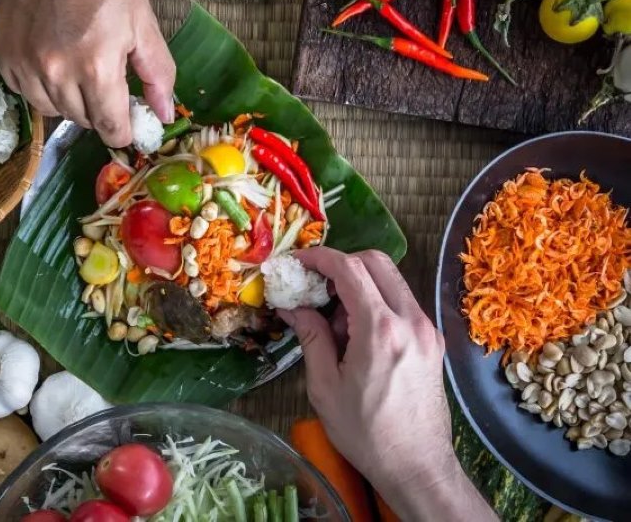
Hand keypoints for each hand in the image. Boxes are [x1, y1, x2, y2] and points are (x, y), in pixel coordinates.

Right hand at [0, 0, 174, 146]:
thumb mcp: (143, 21)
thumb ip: (157, 74)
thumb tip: (164, 115)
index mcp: (97, 67)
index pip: (111, 127)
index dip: (124, 130)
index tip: (129, 121)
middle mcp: (57, 74)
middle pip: (82, 121)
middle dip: (100, 111)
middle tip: (108, 83)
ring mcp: (25, 65)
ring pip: (52, 111)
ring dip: (70, 102)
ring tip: (79, 71)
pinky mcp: (4, 54)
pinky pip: (25, 93)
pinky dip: (41, 88)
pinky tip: (53, 64)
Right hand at [279, 248, 494, 520]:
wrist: (417, 465)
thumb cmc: (366, 433)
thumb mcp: (325, 386)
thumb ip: (311, 337)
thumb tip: (293, 307)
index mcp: (381, 330)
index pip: (350, 269)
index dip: (319, 258)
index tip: (297, 262)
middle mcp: (411, 320)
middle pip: (376, 262)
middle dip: (341, 264)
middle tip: (314, 284)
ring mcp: (427, 329)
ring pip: (391, 280)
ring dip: (359, 283)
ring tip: (332, 317)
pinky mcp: (432, 340)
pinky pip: (400, 302)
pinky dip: (375, 301)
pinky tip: (355, 331)